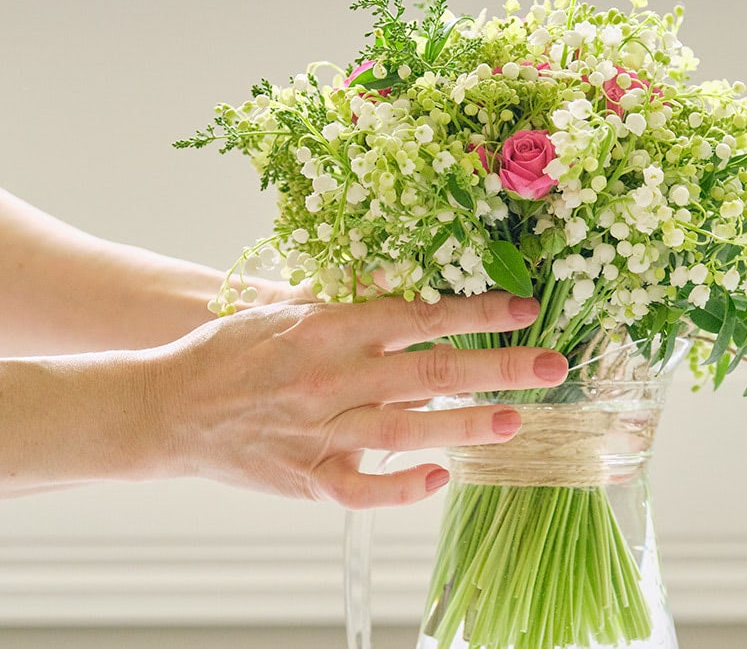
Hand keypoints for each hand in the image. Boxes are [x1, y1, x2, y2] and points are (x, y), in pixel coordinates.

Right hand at [149, 292, 566, 507]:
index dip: (477, 311)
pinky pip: (363, 491)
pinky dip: (403, 488)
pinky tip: (441, 478)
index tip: (525, 308)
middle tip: (551, 365)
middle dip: (498, 366)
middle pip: (430, 371)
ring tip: (515, 419)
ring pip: (407, 430)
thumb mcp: (286, 308)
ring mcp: (319, 432)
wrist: (167, 408)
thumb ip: (349, 300)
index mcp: (327, 328)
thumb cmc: (230, 351)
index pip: (419, 316)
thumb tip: (410, 284)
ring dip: (466, 425)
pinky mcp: (305, 479)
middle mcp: (330, 378)